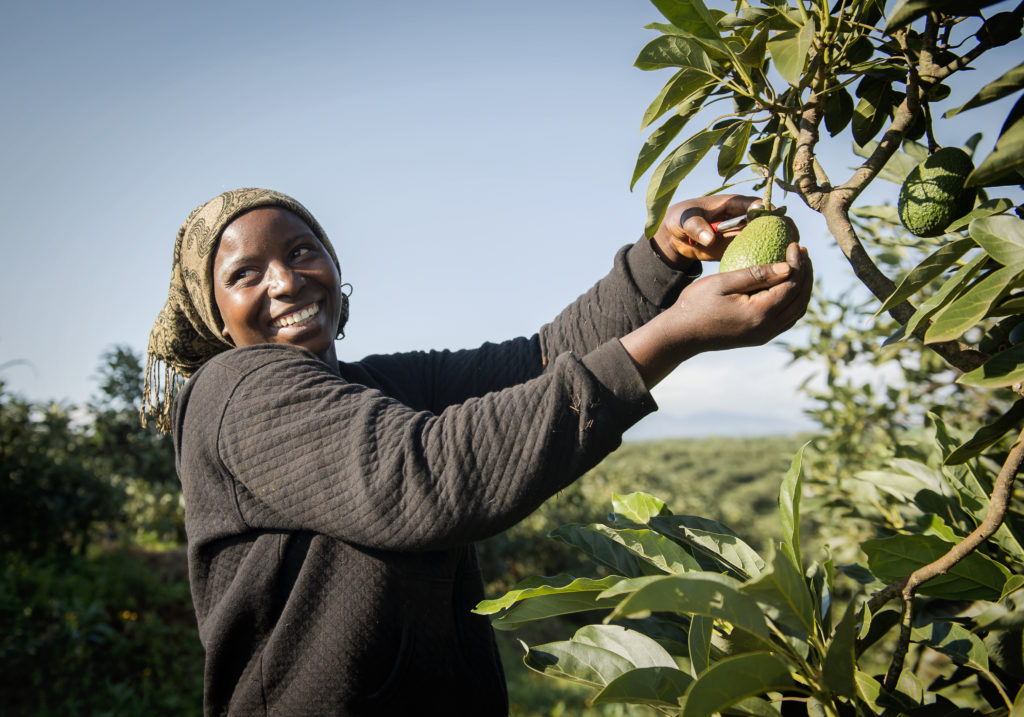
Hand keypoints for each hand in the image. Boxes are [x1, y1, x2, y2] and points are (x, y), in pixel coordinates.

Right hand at [621, 242, 812, 387]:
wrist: (681, 334)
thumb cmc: (696, 304)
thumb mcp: (723, 282)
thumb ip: (756, 274)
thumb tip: (788, 267)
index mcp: (760, 313)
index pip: (791, 285)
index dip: (798, 263)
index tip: (795, 244)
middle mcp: (767, 328)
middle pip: (800, 299)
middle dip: (806, 274)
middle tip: (802, 252)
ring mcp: (764, 335)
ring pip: (796, 311)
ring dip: (802, 288)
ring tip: (799, 266)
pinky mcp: (759, 337)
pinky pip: (786, 318)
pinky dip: (793, 301)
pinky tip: (787, 286)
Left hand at [651, 195, 797, 265]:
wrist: (675, 235)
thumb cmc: (680, 220)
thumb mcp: (684, 221)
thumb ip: (696, 227)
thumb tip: (710, 237)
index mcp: (734, 203)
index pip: (759, 206)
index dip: (773, 215)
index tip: (781, 227)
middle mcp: (744, 217)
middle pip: (772, 221)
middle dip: (786, 231)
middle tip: (794, 248)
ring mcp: (744, 232)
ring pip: (770, 237)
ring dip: (782, 248)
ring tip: (792, 263)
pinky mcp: (742, 247)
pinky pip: (759, 252)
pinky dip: (768, 260)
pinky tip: (774, 275)